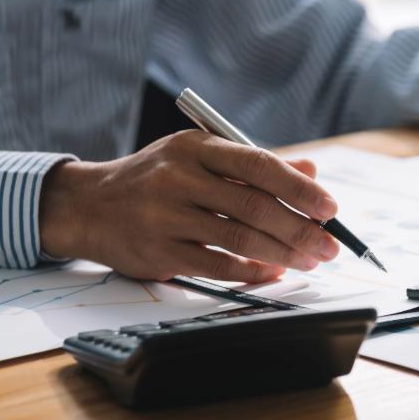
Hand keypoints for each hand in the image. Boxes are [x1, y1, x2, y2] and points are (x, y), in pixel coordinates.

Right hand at [39, 131, 340, 281]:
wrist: (88, 205)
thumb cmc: (156, 179)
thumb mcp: (199, 157)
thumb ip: (253, 164)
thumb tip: (310, 170)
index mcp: (195, 147)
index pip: (257, 164)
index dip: (298, 187)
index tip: (329, 206)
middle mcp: (179, 178)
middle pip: (253, 205)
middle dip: (300, 228)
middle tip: (330, 244)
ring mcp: (166, 216)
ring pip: (238, 238)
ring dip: (282, 253)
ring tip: (309, 260)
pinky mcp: (159, 252)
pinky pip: (216, 266)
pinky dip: (250, 272)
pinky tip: (272, 272)